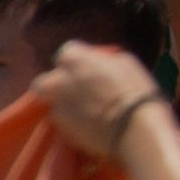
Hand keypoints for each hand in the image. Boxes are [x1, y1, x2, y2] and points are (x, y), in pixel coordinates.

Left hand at [28, 43, 171, 159]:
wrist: (134, 128)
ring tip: (81, 108)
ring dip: (62, 102)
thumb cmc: (136, 92)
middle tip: (74, 88)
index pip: (67, 51)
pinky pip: (61, 120)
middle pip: (44, 80)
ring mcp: (59, 106)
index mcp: (77, 61)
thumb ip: (104, 63)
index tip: (89, 65)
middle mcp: (60, 82)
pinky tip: (88, 123)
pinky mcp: (62, 128)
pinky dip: (70, 120)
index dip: (78, 58)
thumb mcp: (126, 65)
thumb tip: (100, 65)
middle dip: (55, 83)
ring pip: (51, 102)